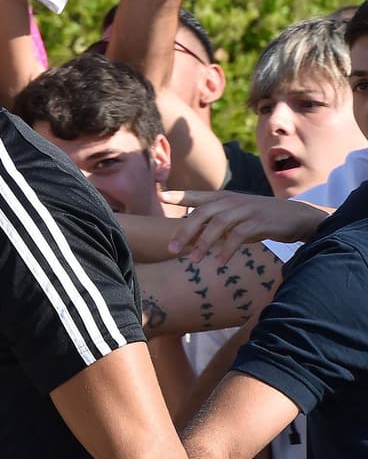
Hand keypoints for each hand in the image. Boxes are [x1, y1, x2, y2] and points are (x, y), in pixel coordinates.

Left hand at [163, 189, 329, 263]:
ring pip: (218, 224)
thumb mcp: (237, 217)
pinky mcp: (260, 221)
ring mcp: (246, 210)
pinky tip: (219, 262)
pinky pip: (238, 235)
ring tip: (193, 260)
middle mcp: (233, 201)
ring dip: (203, 243)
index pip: (197, 196)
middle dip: (185, 231)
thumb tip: (189, 237)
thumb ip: (215, 223)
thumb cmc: (261, 219)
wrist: (298, 217)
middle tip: (171, 249)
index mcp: (225, 199)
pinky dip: (226, 249)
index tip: (160, 197)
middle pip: (202, 213)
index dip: (179, 195)